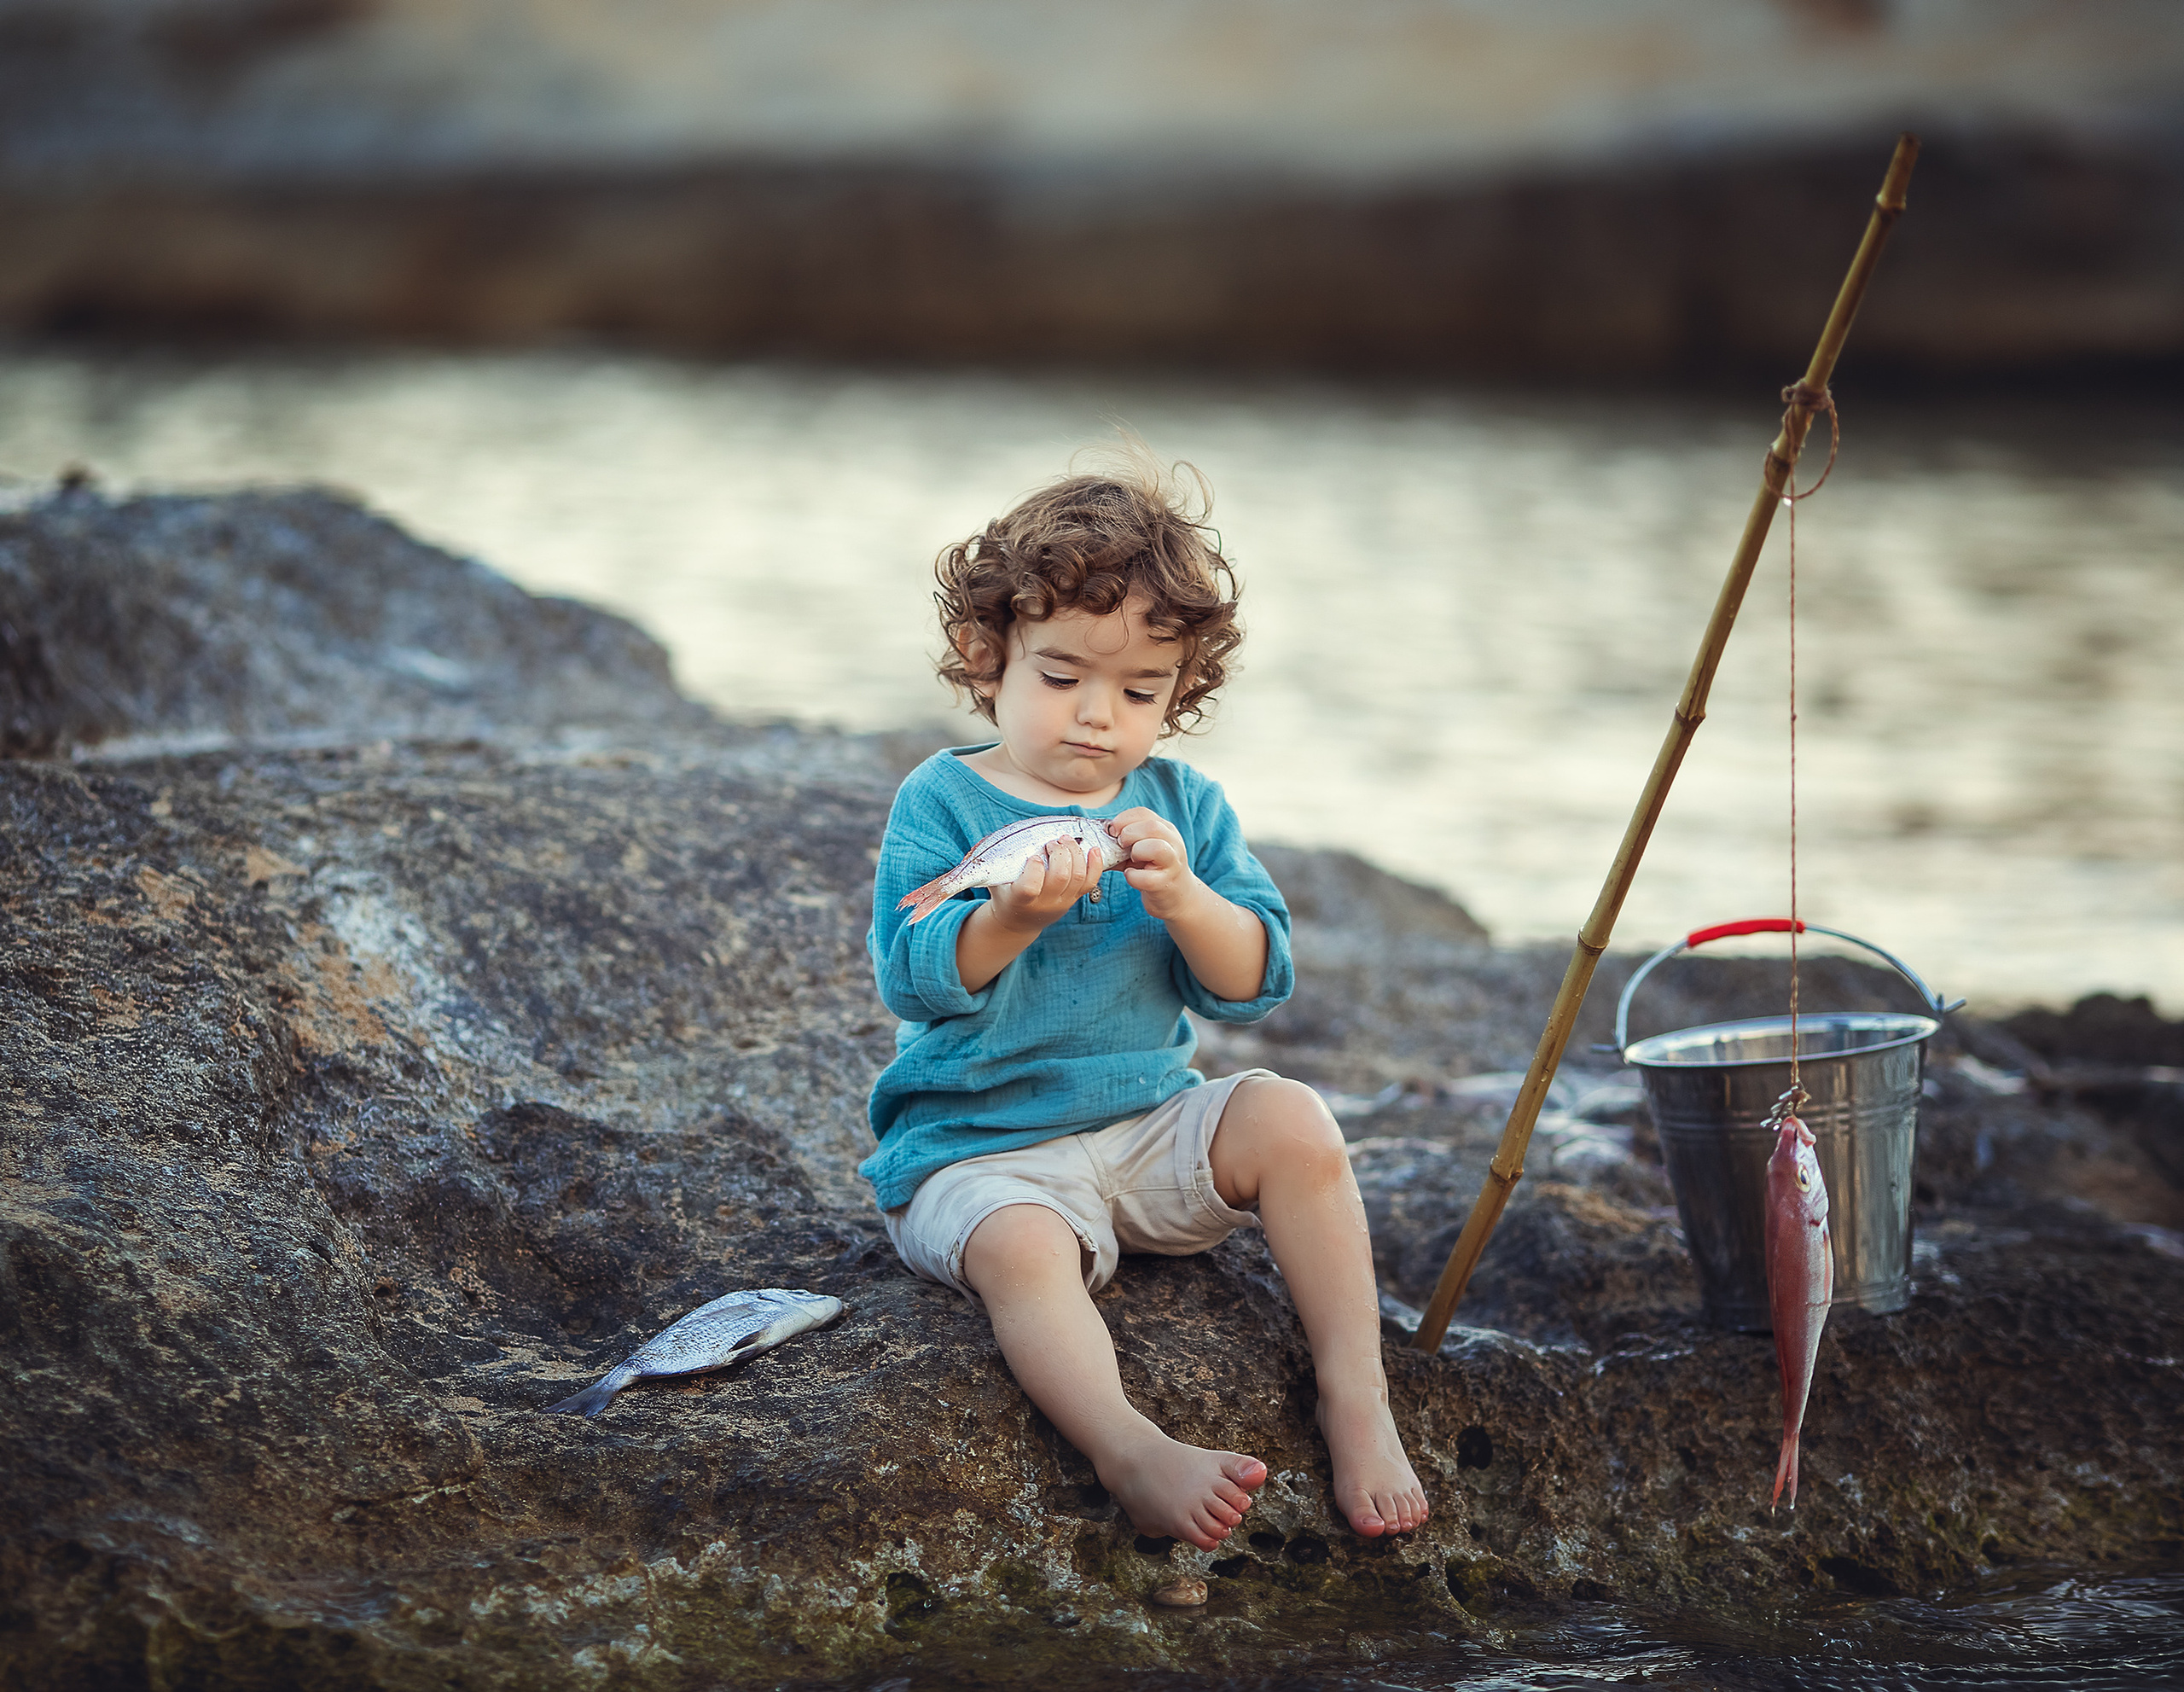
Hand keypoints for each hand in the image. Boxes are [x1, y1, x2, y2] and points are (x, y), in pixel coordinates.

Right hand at [986, 836, 1108, 933]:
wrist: (1019, 921)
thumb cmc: (1005, 895)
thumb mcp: (995, 882)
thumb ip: (994, 865)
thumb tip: (989, 842)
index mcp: (1020, 900)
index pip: (1030, 887)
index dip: (1034, 869)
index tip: (1033, 856)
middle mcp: (1044, 903)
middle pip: (1060, 877)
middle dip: (1060, 853)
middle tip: (1052, 842)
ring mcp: (1062, 902)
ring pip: (1077, 877)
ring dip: (1075, 853)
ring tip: (1065, 840)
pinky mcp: (1074, 899)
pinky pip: (1090, 882)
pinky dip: (1095, 864)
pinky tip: (1092, 849)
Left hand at [1108, 807, 1201, 920]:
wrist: (1175, 895)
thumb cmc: (1152, 869)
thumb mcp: (1141, 849)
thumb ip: (1124, 842)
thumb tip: (1096, 840)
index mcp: (1165, 829)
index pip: (1144, 813)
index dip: (1123, 819)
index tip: (1112, 830)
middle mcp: (1173, 843)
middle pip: (1152, 827)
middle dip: (1129, 833)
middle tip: (1120, 844)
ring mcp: (1172, 864)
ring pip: (1157, 848)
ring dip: (1136, 852)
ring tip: (1130, 860)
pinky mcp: (1166, 884)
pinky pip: (1146, 878)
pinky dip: (1132, 876)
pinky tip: (1131, 875)